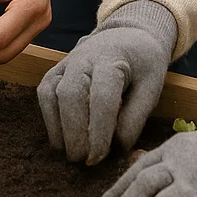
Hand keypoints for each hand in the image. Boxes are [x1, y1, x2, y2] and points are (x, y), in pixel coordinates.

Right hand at [37, 0, 176, 163]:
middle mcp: (84, 58)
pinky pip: (44, 94)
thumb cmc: (143, 64)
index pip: (101, 98)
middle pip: (70, 96)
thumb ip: (136, 117)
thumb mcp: (152, 87)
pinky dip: (50, 119)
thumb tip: (118, 148)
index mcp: (112, 59)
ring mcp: (66, 63)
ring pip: (52, 94)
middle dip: (75, 133)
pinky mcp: (55, 71)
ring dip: (60, 129)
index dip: (99, 132)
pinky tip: (61, 140)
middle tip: (84, 160)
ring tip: (73, 154)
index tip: (100, 157)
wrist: (128, 36)